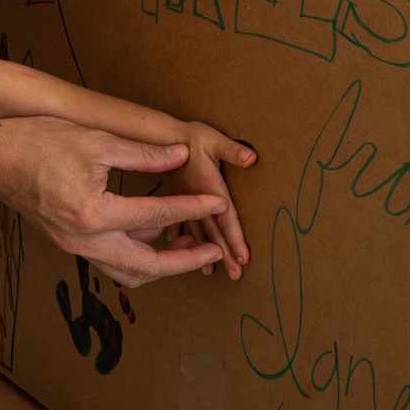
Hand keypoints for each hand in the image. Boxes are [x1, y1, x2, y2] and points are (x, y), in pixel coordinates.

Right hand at [0, 116, 232, 286]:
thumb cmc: (38, 142)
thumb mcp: (96, 140)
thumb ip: (143, 154)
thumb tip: (181, 155)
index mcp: (94, 213)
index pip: (157, 216)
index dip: (193, 208)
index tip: (219, 204)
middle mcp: (85, 240)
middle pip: (147, 267)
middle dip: (186, 261)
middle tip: (216, 252)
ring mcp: (75, 247)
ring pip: (129, 273)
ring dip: (162, 265)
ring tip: (189, 246)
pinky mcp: (70, 244)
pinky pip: (112, 261)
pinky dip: (138, 256)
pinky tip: (155, 235)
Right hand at [161, 122, 254, 279]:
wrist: (158, 135)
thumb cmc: (190, 135)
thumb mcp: (213, 138)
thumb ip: (232, 149)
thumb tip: (251, 158)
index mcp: (205, 188)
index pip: (223, 218)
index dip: (234, 238)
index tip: (243, 258)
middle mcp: (192, 199)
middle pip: (211, 232)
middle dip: (223, 254)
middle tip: (236, 274)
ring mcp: (180, 201)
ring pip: (193, 232)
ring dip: (201, 252)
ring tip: (210, 271)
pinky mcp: (172, 199)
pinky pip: (175, 222)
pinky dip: (178, 236)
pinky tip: (177, 247)